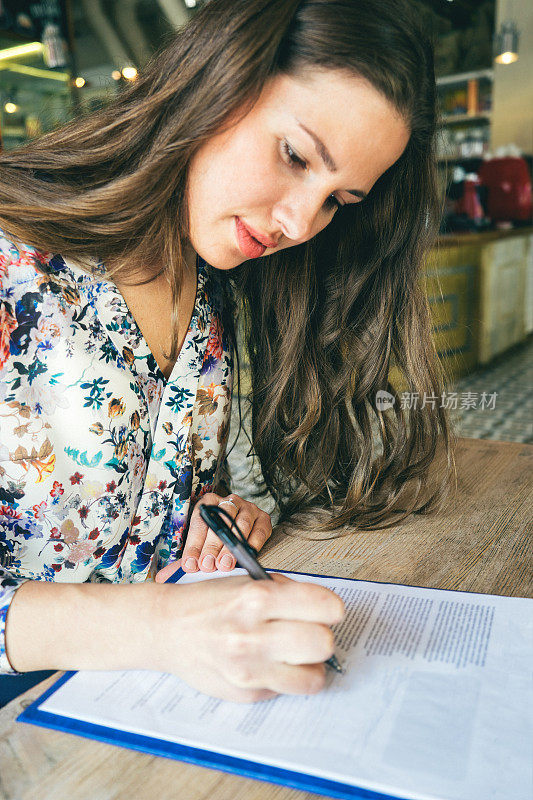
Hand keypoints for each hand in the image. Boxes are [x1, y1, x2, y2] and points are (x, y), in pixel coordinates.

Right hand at [150, 573, 344, 702]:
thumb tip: (324, 609)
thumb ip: (286, 593)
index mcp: (257, 598)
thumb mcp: (247, 582)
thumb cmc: (210, 603)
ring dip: (310, 666)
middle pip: (323, 644)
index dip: (331, 608)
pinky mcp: (245, 693)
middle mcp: (252, 635)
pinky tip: (267, 663)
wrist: (168, 629)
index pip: (324, 606)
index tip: (327, 610)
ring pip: (313, 678)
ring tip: (296, 655)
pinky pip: (286, 690)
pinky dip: (284, 678)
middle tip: (309, 633)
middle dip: (322, 637)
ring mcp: (248, 669)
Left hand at [156, 492, 271, 579]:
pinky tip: (245, 555)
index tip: (190, 564)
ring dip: (232, 546)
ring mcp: (247, 508)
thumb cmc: (216, 539)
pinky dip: (253, 543)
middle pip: (220, 522)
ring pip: (240, 524)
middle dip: (212, 546)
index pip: (199, 522)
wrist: (239, 527)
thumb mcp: (199, 545)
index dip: (194, 545)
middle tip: (207, 566)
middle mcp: (229, 501)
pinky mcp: (263, 518)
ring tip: (224, 565)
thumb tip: (162, 578)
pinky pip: (259, 529)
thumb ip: (186, 560)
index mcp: (208, 503)